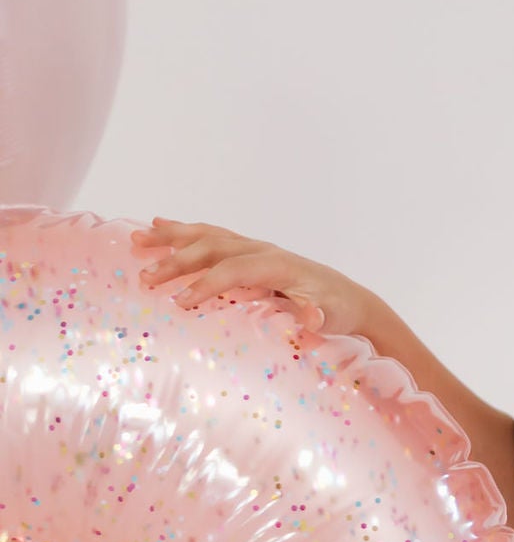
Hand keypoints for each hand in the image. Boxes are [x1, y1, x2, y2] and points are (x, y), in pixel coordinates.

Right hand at [133, 219, 360, 338]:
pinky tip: (159, 224)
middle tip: (145, 278)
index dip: (206, 284)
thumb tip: (312, 318)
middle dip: (176, 261)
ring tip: (136, 241)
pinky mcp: (249, 251)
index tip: (180, 302)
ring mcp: (254, 247)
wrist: (349, 299)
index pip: (233, 270)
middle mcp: (263, 249)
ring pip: (206, 236)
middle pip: (212, 248)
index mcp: (278, 265)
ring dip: (171, 237)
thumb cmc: (338, 310)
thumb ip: (319, 317)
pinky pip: (212, 236)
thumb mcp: (333, 317)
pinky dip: (184, 230)